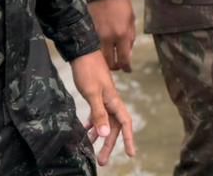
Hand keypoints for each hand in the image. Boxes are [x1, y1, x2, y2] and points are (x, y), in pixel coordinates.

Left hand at [71, 50, 136, 164]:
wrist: (81, 51)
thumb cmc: (88, 70)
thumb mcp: (92, 93)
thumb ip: (99, 114)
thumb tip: (105, 134)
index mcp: (113, 101)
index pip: (125, 123)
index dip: (129, 139)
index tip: (131, 154)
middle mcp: (111, 102)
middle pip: (114, 127)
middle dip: (109, 144)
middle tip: (103, 161)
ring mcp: (103, 99)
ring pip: (105, 122)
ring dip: (100, 136)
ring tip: (92, 150)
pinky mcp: (95, 96)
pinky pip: (96, 115)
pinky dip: (92, 124)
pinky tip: (85, 131)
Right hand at [88, 0, 135, 71]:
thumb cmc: (121, 3)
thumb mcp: (131, 20)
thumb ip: (130, 38)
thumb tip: (127, 54)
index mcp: (122, 34)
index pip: (123, 59)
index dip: (126, 67)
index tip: (128, 69)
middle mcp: (108, 38)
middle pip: (109, 63)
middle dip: (115, 66)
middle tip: (118, 64)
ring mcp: (96, 36)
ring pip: (99, 58)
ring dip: (105, 61)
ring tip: (109, 58)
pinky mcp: (88, 33)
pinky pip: (92, 48)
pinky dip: (97, 51)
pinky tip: (100, 49)